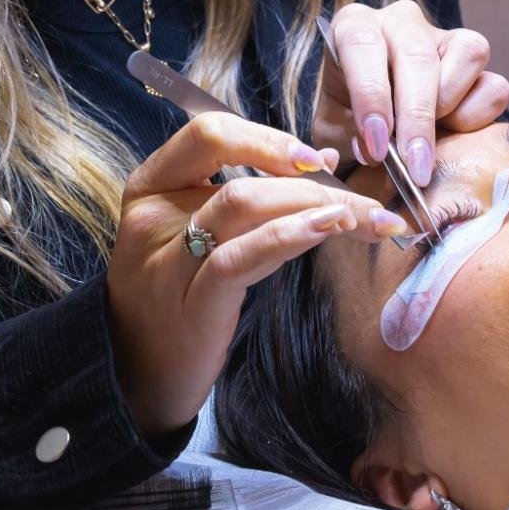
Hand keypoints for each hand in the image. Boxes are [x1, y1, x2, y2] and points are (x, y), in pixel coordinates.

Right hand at [105, 112, 407, 435]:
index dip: (268, 140)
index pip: (209, 133)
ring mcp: (165, 263)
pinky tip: (328, 231)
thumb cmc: (178, 296)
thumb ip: (249, 194)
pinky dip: (289, 236)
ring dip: (316, 208)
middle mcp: (152, 217)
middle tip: (371, 205)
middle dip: (316, 187)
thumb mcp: (199, 233)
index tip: (320, 160)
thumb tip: (321, 162)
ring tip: (366, 220)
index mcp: (152, 185)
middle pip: (241, 179)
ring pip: (242, 207)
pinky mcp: (188, 305)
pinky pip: (238, 258)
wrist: (137, 375)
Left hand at [314, 1, 508, 185]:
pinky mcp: (476, 58)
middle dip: (417, 117)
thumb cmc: (348, 117)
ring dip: (450, 108)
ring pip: (467, 55)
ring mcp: (443, 34)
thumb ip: (350, 137)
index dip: (371, 95)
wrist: (378, 122)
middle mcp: (400, 20)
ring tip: (430, 139)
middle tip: (414, 165)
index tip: (377, 146)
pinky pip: (493, 84)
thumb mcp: (335, 129)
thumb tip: (379, 153)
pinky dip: (476, 115)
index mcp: (354, 26)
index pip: (362, 43)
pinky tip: (452, 130)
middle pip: (418, 55)